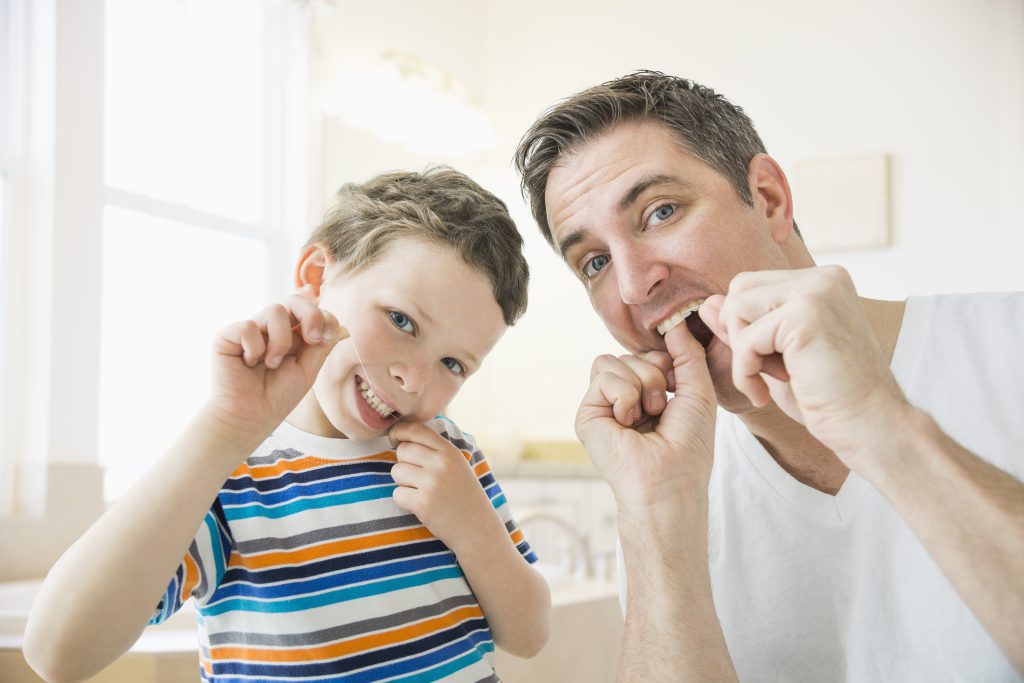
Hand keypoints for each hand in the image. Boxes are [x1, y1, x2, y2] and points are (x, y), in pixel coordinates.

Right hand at [207, 287, 345, 432]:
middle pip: (294, 299)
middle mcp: (271, 328)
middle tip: (312, 339)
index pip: (311, 309)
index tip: (327, 338)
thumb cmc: (278, 396)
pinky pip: (248, 326)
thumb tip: (344, 328)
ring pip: (275, 310)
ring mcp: (250, 329)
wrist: (251, 416)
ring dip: (281, 341)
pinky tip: (249, 364)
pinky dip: (255, 348)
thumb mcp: (309, 369)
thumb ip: (322, 345)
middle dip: (310, 315)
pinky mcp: (228, 335)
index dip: (324, 317)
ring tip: (272, 364)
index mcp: (292, 334)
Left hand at [389, 422, 500, 553]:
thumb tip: (401, 437)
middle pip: (402, 451)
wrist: (477, 529)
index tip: (395, 439)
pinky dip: (404, 501)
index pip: (416, 429)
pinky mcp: (423, 504)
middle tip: (418, 477)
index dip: (399, 431)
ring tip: (422, 492)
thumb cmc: (464, 495)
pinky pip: (397, 494)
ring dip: (403, 483)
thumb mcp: (457, 465)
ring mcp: (432, 483)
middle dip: (404, 463)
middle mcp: (441, 464)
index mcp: (450, 451)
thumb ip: (435, 450)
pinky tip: (421, 505)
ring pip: (397, 472)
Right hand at [576, 323, 716, 511]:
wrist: (669, 481)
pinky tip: (628, 420)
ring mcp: (603, 407)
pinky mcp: (587, 414)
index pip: (646, 355)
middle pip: (629, 355)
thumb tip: (675, 322)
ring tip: (646, 415)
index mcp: (647, 396)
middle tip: (660, 408)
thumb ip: (688, 354)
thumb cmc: (688, 447)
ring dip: (639, 384)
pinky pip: (603, 375)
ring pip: (613, 360)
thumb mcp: (698, 392)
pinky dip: (624, 394)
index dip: (664, 363)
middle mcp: (623, 400)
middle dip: (652, 374)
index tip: (674, 387)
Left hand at [702, 265, 907, 460]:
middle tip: (765, 371)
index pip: (751, 285)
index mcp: (823, 281)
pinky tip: (764, 394)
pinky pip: (746, 339)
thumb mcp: (775, 356)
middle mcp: (824, 277)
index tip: (767, 364)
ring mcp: (817, 291)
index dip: (744, 327)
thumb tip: (707, 303)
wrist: (871, 427)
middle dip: (739, 334)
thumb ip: (744, 327)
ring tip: (770, 380)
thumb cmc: (827, 398)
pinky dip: (744, 372)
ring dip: (742, 354)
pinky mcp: (807, 315)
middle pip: (739, 288)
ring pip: (737, 308)